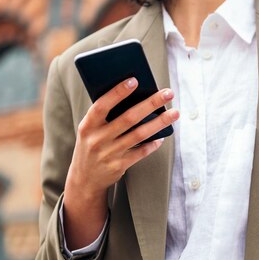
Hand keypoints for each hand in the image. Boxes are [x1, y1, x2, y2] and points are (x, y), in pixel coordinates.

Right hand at [63, 77, 178, 248]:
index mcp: (87, 125)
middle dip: (151, 104)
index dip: (117, 92)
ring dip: (159, 122)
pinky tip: (162, 136)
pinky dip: (153, 143)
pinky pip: (141, 152)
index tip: (134, 80)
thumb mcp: (90, 130)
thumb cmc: (91, 145)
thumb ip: (105, 116)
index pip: (102, 105)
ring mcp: (109, 154)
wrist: (84, 179)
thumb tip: (135, 96)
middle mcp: (97, 139)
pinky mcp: (119, 166)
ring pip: (140, 134)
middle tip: (168, 93)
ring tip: (174, 113)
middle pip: (129, 118)